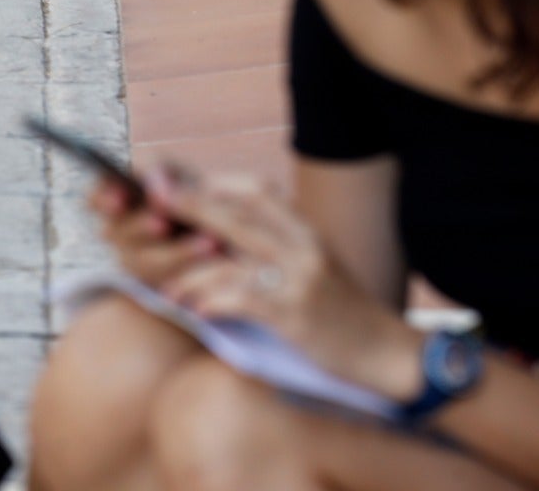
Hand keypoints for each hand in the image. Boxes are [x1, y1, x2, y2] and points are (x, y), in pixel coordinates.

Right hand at [90, 170, 219, 289]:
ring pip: (144, 260)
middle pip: (115, 232)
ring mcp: (133, 261)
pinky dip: (192, 265)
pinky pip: (166, 282)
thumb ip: (158, 170)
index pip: (94, 200)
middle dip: (140, 227)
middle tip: (163, 223)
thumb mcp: (175, 170)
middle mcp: (117, 232)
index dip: (102, 199)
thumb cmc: (186, 188)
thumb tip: (156, 194)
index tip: (122, 199)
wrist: (216, 223)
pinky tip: (213, 251)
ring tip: (209, 241)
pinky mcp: (156, 284)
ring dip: (177, 250)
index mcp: (116, 198)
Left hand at [153, 172, 424, 398]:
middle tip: (151, 204)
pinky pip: (243, 300)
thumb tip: (219, 235)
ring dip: (191, 273)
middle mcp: (303, 244)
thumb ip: (275, 244)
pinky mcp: (296, 315)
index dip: (215, 184)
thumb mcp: (313, 265)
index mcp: (306, 229)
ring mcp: (300, 278)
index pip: (256, 190)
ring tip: (168, 289)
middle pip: (236, 215)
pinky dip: (214, 301)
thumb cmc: (342, 311)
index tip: (181, 184)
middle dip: (190, 207)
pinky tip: (196, 310)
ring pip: (231, 260)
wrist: (387, 353)